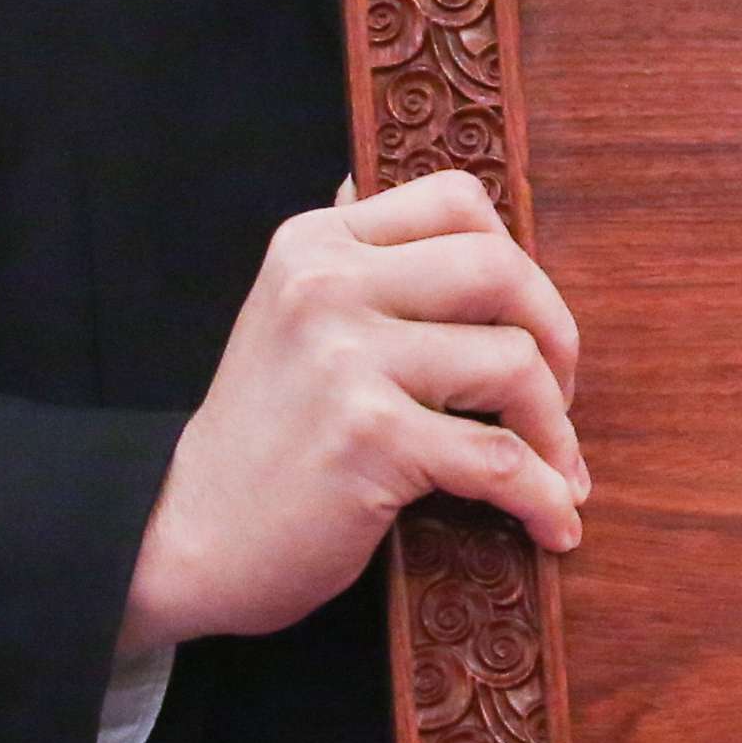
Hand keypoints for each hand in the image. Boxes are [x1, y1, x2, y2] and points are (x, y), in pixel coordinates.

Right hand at [121, 171, 587, 651]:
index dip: (519, 260)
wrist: (184, 542)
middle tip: (557, 397)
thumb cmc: (265, 439)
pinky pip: (499, 459)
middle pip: (500, 271)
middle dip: (555, 336)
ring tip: (555, 470)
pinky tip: (555, 520)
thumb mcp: (294, 320)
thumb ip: (368, 264)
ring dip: (553, 429)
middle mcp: (327, 286)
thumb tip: (465, 212)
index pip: (458, 201)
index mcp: (315, 244)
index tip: (527, 322)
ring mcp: (345, 359)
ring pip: (513, 361)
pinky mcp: (369, 437)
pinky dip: (543, 495)